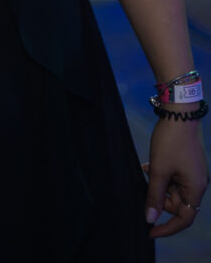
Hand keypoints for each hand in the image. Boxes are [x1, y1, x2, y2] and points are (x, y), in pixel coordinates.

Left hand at [142, 119, 208, 238]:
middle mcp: (198, 183)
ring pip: (175, 190)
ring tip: (147, 168)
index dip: (167, 228)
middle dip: (160, 198)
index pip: (184, 219)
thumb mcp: (158, 170)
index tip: (150, 231)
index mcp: (196, 188)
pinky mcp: (189, 164)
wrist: (179, 113)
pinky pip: (175, 178)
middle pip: (179, 204)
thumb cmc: (170, 142)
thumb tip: (150, 219)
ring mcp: (194, 173)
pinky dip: (163, 175)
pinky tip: (150, 164)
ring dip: (159, 184)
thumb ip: (154, 195)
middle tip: (146, 184)